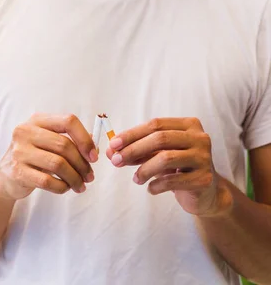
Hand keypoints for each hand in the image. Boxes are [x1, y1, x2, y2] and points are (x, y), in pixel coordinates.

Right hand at [0, 114, 96, 200]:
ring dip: (75, 178)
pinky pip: (48, 181)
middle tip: (90, 176)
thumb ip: (68, 140)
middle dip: (82, 164)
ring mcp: (19, 151)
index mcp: (37, 120)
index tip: (93, 156)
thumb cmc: (32, 157)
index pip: (68, 121)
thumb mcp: (47, 142)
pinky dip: (62, 187)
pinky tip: (65, 188)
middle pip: (64, 145)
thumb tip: (94, 147)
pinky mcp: (17, 171)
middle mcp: (25, 132)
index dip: (85, 139)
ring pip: (58, 164)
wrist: (4, 177)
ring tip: (80, 185)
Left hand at [106, 117, 232, 216]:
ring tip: (136, 179)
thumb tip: (111, 151)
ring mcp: (204, 158)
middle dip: (133, 150)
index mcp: (188, 125)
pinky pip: (173, 180)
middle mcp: (199, 138)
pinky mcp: (204, 179)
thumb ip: (136, 150)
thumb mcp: (156, 155)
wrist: (206, 193)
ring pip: (166, 158)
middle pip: (160, 139)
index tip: (113, 144)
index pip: (155, 124)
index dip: (131, 134)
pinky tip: (150, 188)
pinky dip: (156, 185)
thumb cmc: (177, 168)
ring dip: (144, 169)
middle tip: (116, 161)